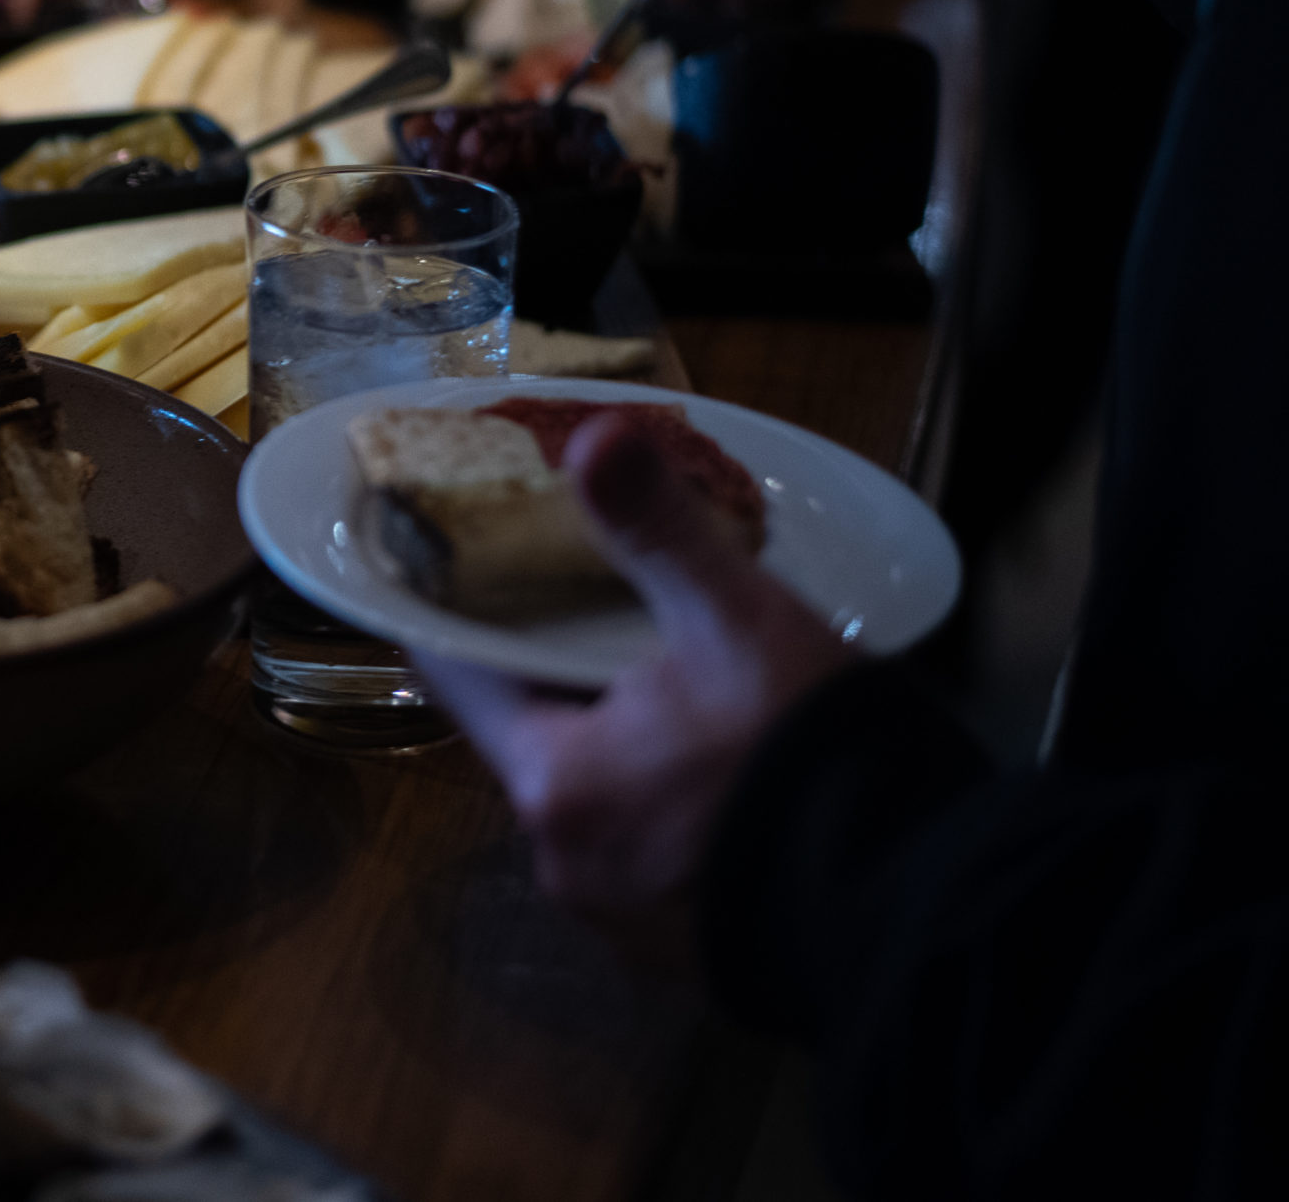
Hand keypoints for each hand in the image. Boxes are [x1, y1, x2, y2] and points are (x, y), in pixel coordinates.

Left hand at [410, 417, 856, 949]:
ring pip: (597, 803)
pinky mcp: (686, 953)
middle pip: (533, 742)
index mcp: (553, 785)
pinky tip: (718, 776)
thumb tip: (594, 436)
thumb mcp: (737, 624)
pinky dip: (667, 812)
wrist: (926, 908)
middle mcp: (566, 865)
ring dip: (622, 751)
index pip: (463, 681)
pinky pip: (650, 859)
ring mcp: (625, 921)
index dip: (463, 619)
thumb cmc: (809, 758)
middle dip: (560, 682)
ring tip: (673, 693)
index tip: (462, 569)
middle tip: (596, 616)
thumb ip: (659, 530)